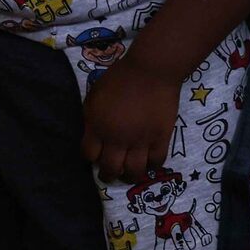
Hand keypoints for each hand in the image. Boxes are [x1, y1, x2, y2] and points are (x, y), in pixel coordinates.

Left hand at [82, 57, 178, 184]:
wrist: (150, 72)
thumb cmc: (118, 79)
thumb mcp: (94, 98)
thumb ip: (91, 118)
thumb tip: (92, 134)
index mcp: (97, 128)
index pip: (89, 154)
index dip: (90, 158)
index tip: (94, 157)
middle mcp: (116, 139)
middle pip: (110, 168)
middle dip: (108, 175)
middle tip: (109, 175)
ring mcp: (140, 140)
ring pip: (134, 171)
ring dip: (130, 177)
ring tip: (129, 176)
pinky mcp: (161, 138)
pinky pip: (156, 161)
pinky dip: (152, 167)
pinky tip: (149, 165)